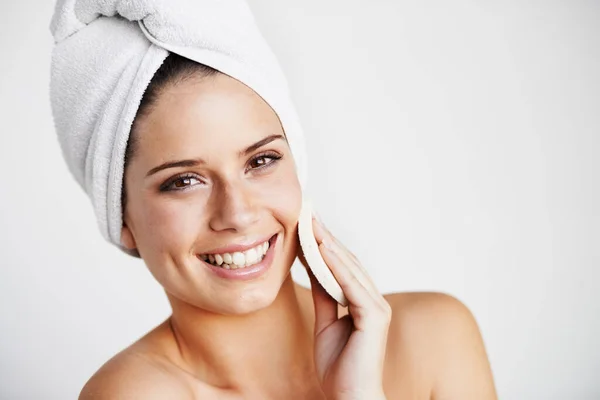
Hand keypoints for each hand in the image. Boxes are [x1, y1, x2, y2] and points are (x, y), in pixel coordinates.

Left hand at [298, 216, 390, 399]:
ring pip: (349, 269)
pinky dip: (335, 266)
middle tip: (307, 213)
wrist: (349, 398)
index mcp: (363, 302)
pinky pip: (351, 286)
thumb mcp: (326, 323)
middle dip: (325, 237)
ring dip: (328, 245)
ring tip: (310, 224)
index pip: (342, 266)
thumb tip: (314, 269)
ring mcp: (377, 307)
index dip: (324, 244)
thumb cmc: (339, 367)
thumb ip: (324, 296)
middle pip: (347, 261)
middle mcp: (374, 300)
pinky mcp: (375, 316)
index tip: (306, 223)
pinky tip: (320, 250)